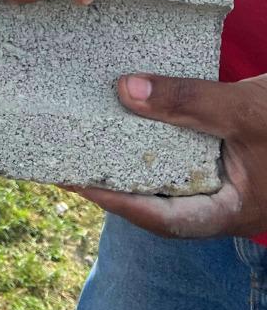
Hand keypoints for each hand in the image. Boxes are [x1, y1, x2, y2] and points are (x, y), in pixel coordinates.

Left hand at [68, 73, 266, 237]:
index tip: (72, 180)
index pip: (163, 218)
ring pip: (169, 175)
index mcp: (232, 211)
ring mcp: (226, 181)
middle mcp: (225, 202)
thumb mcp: (245, 109)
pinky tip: (126, 114)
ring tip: (83, 135)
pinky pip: (181, 151)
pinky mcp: (225, 155)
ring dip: (129, 156)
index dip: (116, 201)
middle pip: (159, 199)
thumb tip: (123, 91)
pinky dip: (153, 135)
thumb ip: (188, 102)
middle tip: (65, 158)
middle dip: (113, 181)